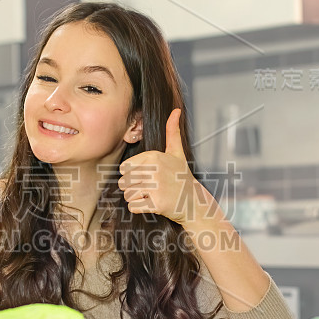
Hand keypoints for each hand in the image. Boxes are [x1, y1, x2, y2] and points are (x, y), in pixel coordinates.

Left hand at [118, 109, 211, 225]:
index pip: (124, 168)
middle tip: (150, 188)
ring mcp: (156, 186)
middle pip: (123, 182)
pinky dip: (140, 208)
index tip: (147, 176)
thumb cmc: (181, 176)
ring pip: (127, 194)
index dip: (132, 174)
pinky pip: (133, 207)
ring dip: (136, 198)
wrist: (194, 201)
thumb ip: (172, 132)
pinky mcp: (156, 203)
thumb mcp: (177, 152)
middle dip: (133, 188)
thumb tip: (176, 110)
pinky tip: (153, 204)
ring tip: (152, 195)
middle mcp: (154, 169)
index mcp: (153, 156)